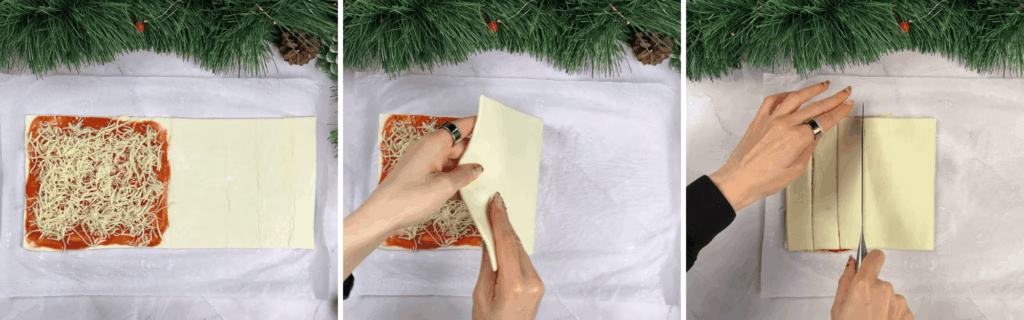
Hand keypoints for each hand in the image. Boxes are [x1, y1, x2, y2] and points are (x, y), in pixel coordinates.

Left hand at [364, 116, 483, 229]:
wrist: (382, 214)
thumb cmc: (412, 197)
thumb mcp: (444, 187)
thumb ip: (464, 175)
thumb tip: (478, 167)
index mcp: (434, 143)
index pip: (460, 126)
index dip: (477, 124)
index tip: (494, 124)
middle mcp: (428, 148)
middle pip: (457, 143)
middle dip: (475, 150)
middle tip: (498, 157)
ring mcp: (423, 161)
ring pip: (450, 158)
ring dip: (465, 166)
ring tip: (488, 173)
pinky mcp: (419, 174)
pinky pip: (442, 169)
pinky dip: (453, 175)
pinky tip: (467, 186)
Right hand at [472, 192, 543, 319]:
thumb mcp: (481, 294)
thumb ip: (487, 265)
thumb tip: (488, 239)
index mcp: (514, 284)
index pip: (506, 243)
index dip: (500, 220)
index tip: (496, 201)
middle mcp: (531, 281)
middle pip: (514, 244)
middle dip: (503, 225)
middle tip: (492, 205)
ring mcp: (538, 283)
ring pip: (520, 251)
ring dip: (507, 237)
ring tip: (494, 222)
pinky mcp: (538, 285)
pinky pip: (523, 261)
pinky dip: (512, 250)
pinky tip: (502, 244)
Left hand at [710, 81, 853, 210]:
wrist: (738, 179)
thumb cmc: (766, 180)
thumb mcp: (796, 169)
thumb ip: (809, 148)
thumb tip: (816, 134)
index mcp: (797, 138)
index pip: (824, 121)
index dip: (839, 112)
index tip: (849, 104)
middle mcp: (785, 124)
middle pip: (814, 107)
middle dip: (833, 98)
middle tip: (845, 92)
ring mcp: (770, 119)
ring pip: (795, 98)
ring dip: (812, 90)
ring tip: (824, 85)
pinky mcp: (759, 119)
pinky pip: (772, 100)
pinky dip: (785, 94)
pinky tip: (793, 94)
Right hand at [832, 250, 913, 319]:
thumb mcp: (838, 306)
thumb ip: (845, 281)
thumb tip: (851, 262)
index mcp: (864, 284)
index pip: (875, 256)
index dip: (870, 260)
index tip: (866, 267)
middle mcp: (885, 288)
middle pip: (879, 281)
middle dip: (871, 291)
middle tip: (861, 309)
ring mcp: (899, 301)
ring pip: (889, 296)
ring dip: (882, 305)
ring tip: (872, 319)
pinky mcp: (908, 313)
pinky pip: (898, 308)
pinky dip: (891, 315)